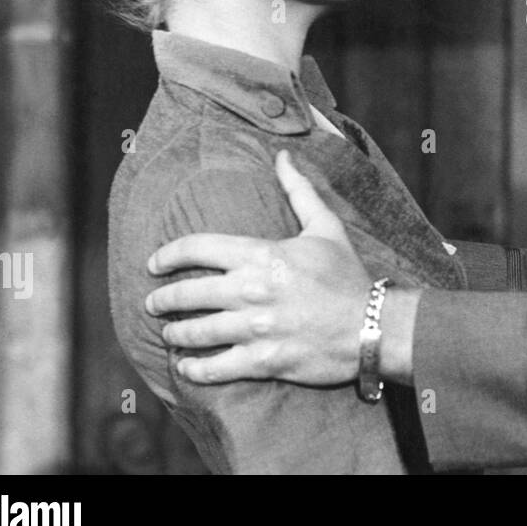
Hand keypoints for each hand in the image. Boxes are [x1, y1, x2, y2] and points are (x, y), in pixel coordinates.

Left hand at [145, 150, 369, 385]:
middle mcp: (252, 291)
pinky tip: (186, 366)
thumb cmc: (348, 276)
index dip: (168, 255)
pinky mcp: (264, 362)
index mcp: (263, 254)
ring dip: (175, 333)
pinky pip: (216, 368)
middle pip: (188, 294)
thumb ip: (299, 191)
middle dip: (163, 299)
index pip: (199, 248)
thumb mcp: (326, 227)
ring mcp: (256, 329)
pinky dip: (195, 369)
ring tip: (169, 332)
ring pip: (196, 332)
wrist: (373, 326)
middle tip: (153, 303)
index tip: (154, 263)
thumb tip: (283, 156)